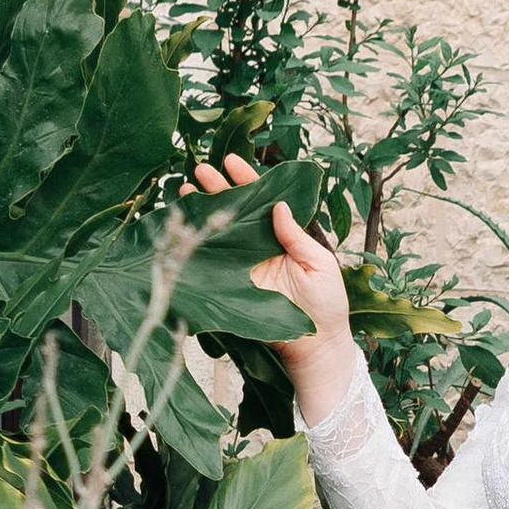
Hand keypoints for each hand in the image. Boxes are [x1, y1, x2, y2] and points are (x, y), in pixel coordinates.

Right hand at [192, 156, 360, 422]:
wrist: (315, 346)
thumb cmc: (326, 305)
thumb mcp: (319, 264)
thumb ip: (297, 236)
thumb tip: (279, 205)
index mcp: (282, 236)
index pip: (262, 201)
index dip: (247, 180)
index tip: (232, 162)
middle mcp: (258, 247)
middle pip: (233, 212)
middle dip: (216, 189)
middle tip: (199, 169)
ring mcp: (242, 266)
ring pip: (217, 233)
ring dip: (200, 212)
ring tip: (184, 191)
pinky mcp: (230, 286)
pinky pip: (210, 262)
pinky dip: (194, 245)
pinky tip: (181, 228)